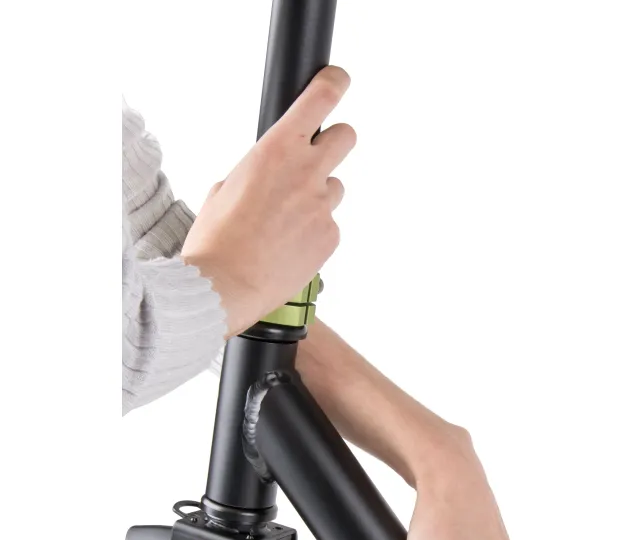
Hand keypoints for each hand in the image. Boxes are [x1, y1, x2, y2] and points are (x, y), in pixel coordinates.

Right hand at [181, 66, 355, 335]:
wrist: (226, 286)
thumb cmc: (217, 238)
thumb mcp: (225, 185)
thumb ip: (259, 169)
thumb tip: (273, 173)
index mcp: (276, 149)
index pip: (320, 99)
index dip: (335, 84)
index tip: (339, 79)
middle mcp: (307, 172)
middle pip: (346, 136)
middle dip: (335, 141)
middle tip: (317, 156)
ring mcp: (323, 206)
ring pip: (334, 188)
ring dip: (317, 196)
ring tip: (285, 221)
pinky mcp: (331, 236)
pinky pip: (329, 224)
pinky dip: (314, 231)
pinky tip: (289, 245)